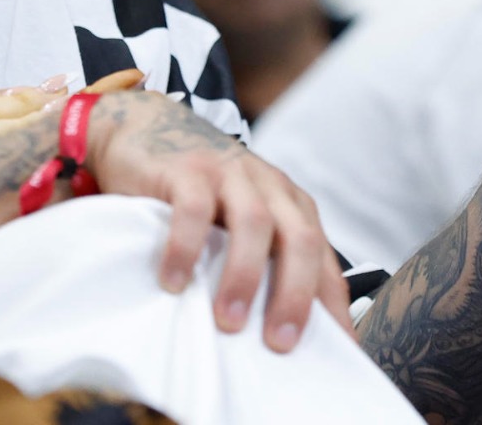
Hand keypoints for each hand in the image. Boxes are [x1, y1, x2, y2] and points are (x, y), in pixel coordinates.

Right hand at [83, 89, 353, 352]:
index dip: (331, 305)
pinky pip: (194, 207)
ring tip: (228, 323)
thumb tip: (276, 338)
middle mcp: (268, 186)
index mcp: (289, 204)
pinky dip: (187, 248)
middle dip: (295, 294)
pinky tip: (173, 283)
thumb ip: (258, 262)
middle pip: (299, 238)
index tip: (336, 355)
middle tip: (281, 344)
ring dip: (244, 276)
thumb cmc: (195, 193)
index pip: (323, 258)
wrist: (145, 128)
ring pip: (253, 222)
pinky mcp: (187, 168)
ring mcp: (229, 172)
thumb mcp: (235, 224)